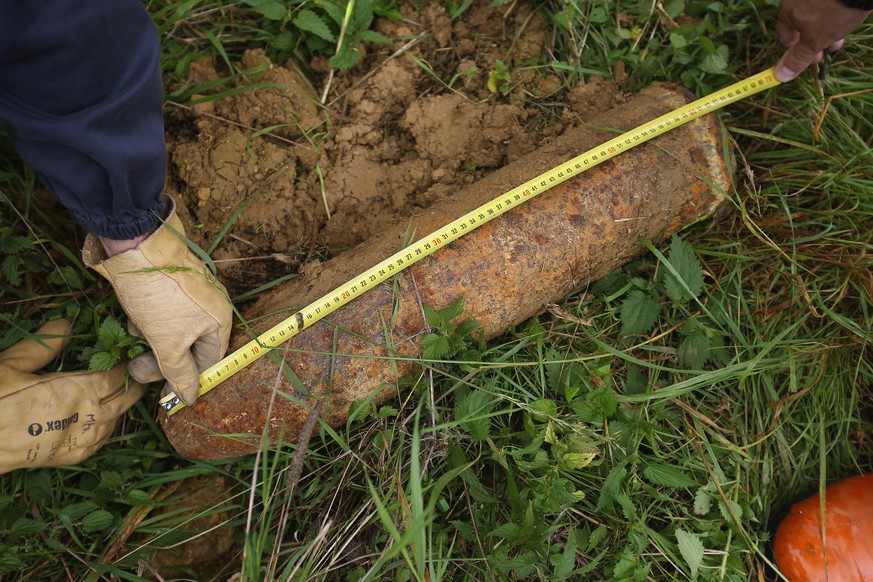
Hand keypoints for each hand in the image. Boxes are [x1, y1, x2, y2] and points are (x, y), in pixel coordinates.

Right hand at [0, 320, 145, 473]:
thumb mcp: (13, 364)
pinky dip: (108, 426)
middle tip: (140, 370)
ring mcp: (80, 441)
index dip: (124, 364)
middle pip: (124, 399)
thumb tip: (65, 324)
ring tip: (125, 390)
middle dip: (134, 383)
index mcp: (76, 392)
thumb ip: (44, 345)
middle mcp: (86, 418)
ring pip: (115, 421)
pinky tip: (106, 419)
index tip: (128, 353)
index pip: (116, 376)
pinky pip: (101, 440)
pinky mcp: (69, 458)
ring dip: (122, 405)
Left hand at [82, 197, 232, 405]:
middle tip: (137, 368)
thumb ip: (179, 373)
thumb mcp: (167, 342)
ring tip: (134, 332)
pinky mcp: (173, 283)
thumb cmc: (158, 297)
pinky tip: (134, 316)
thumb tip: (190, 399)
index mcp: (219, 321)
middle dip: (162, 359)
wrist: (136, 243)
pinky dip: (150, 319)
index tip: (164, 393)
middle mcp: (210, 307)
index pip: (210, 361)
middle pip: (190, 347)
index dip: (187, 379)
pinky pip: (165, 312)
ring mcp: (192, 294)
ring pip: (174, 330)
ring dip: (152, 339)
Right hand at [775, 0, 870, 81]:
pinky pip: (826, 5)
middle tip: (830, 47)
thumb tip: (780, 76)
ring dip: (825, 28)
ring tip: (841, 32)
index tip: (812, 58)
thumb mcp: (815, 39)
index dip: (796, 51)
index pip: (785, 36)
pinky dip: (832, 13)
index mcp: (787, 10)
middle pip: (800, 26)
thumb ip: (798, 57)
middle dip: (814, 40)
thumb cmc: (833, 12)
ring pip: (815, 15)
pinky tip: (844, 16)